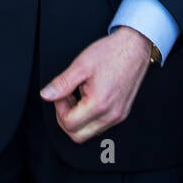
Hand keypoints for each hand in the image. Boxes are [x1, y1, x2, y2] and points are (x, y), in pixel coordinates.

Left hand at [40, 27, 153, 143]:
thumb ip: (61, 83)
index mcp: (99, 104)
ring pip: (89, 133)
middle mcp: (111, 114)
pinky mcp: (122, 113)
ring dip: (78, 119)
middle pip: (78, 135)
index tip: (62, 94)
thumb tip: (46, 95)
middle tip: (67, 98)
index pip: (69, 124)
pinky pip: (100, 126)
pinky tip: (89, 98)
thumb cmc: (112, 52)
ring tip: (79, 96)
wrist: (135, 46)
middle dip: (67, 119)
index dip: (59, 109)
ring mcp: (118, 116)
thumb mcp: (81, 65)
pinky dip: (90, 117)